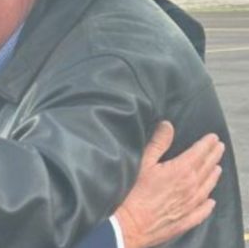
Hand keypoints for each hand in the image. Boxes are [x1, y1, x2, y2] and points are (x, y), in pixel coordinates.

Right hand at [115, 121, 223, 247]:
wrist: (130, 224)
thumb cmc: (133, 192)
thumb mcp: (143, 162)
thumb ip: (158, 143)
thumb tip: (168, 125)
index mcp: (181, 170)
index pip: (199, 153)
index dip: (206, 143)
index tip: (213, 137)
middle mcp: (191, 187)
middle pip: (206, 168)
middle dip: (213, 156)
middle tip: (219, 147)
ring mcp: (190, 205)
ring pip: (207, 187)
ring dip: (213, 176)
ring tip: (218, 168)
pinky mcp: (185, 220)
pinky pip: (202, 211)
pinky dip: (208, 205)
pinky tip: (211, 201)